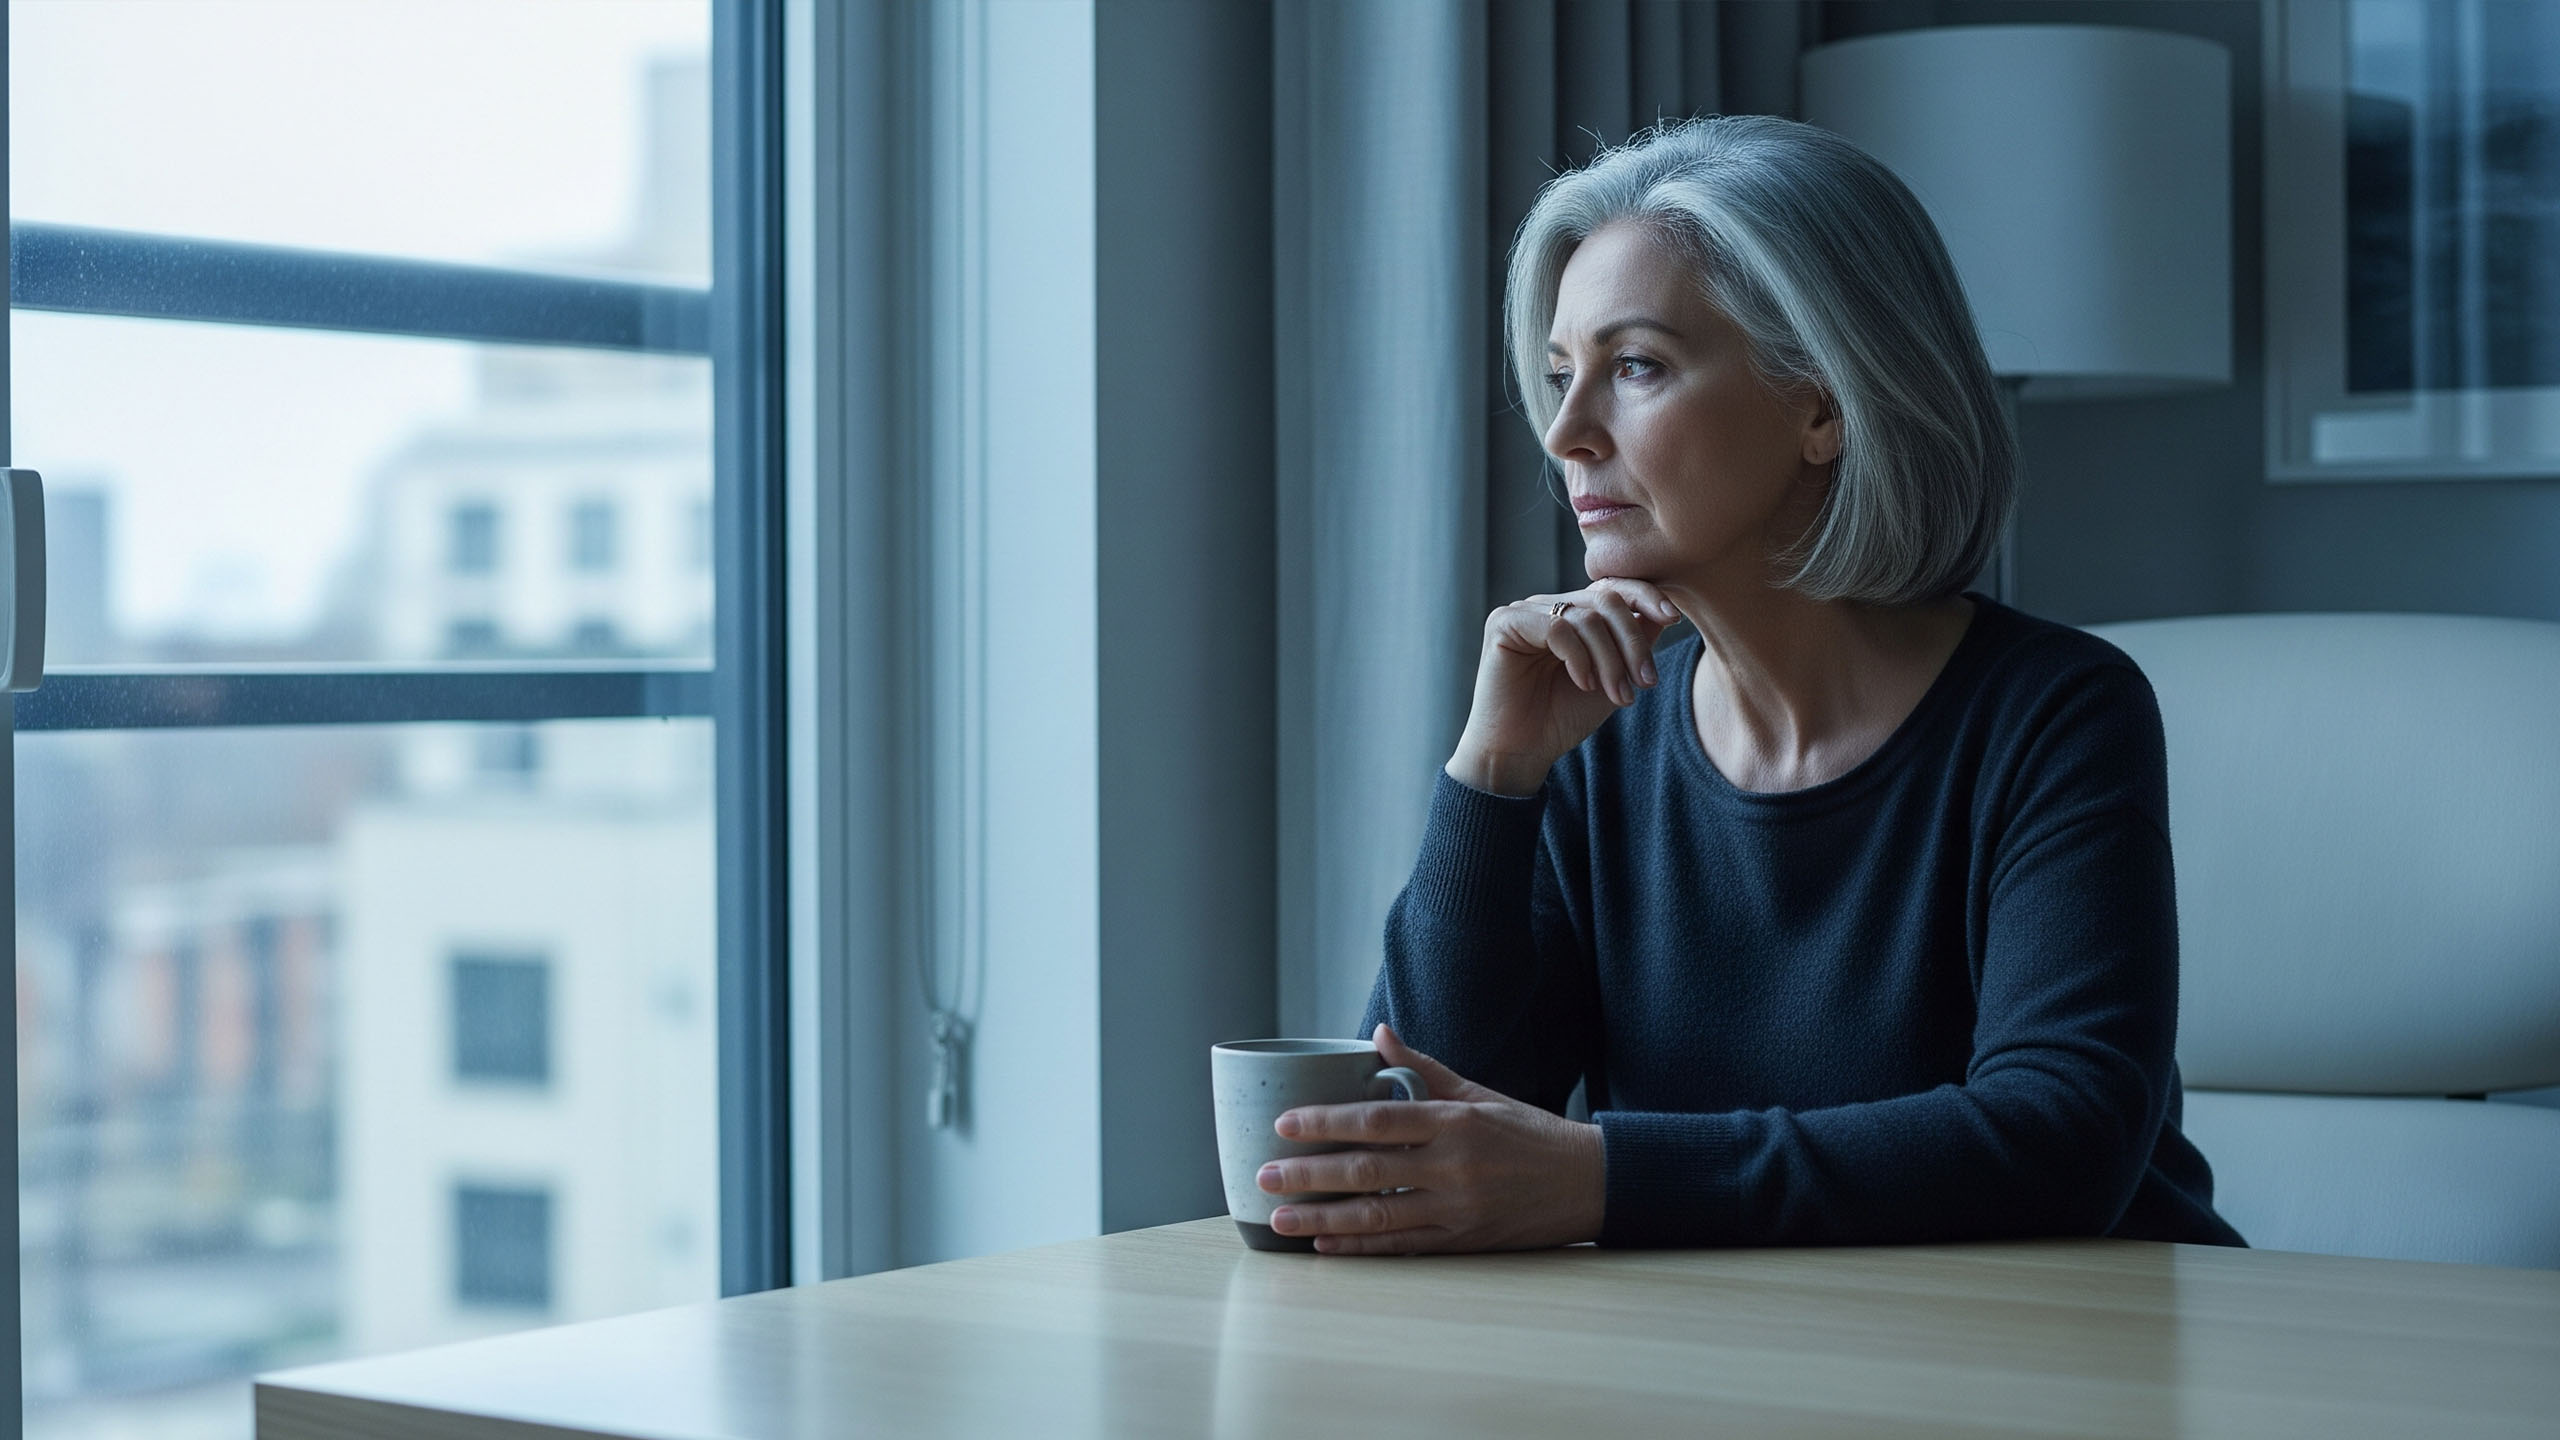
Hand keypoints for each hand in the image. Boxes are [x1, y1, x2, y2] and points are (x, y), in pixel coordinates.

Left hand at [1256, 1024, 1604, 1254]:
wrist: (1589, 1183)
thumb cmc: (1529, 1132)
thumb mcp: (1480, 1093)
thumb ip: (1424, 1068)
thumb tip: (1378, 1034)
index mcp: (1453, 1121)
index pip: (1376, 1120)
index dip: (1326, 1123)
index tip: (1284, 1125)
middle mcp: (1453, 1166)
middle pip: (1366, 1171)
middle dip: (1308, 1175)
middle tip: (1263, 1177)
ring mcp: (1457, 1208)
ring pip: (1377, 1215)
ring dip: (1323, 1219)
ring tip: (1280, 1219)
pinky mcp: (1463, 1241)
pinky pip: (1403, 1246)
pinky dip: (1361, 1248)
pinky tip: (1326, 1247)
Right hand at [1448, 579, 1681, 795]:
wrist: (1521, 752)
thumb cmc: (1562, 718)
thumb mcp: (1613, 679)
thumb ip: (1634, 645)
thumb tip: (1664, 613)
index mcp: (1572, 614)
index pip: (1613, 587)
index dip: (1645, 596)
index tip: (1673, 619)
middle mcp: (1548, 606)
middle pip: (1606, 600)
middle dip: (1633, 642)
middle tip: (1646, 681)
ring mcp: (1525, 612)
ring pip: (1587, 617)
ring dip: (1611, 659)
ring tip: (1618, 695)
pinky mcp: (1504, 624)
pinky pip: (1557, 627)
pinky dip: (1579, 657)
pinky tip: (1583, 683)